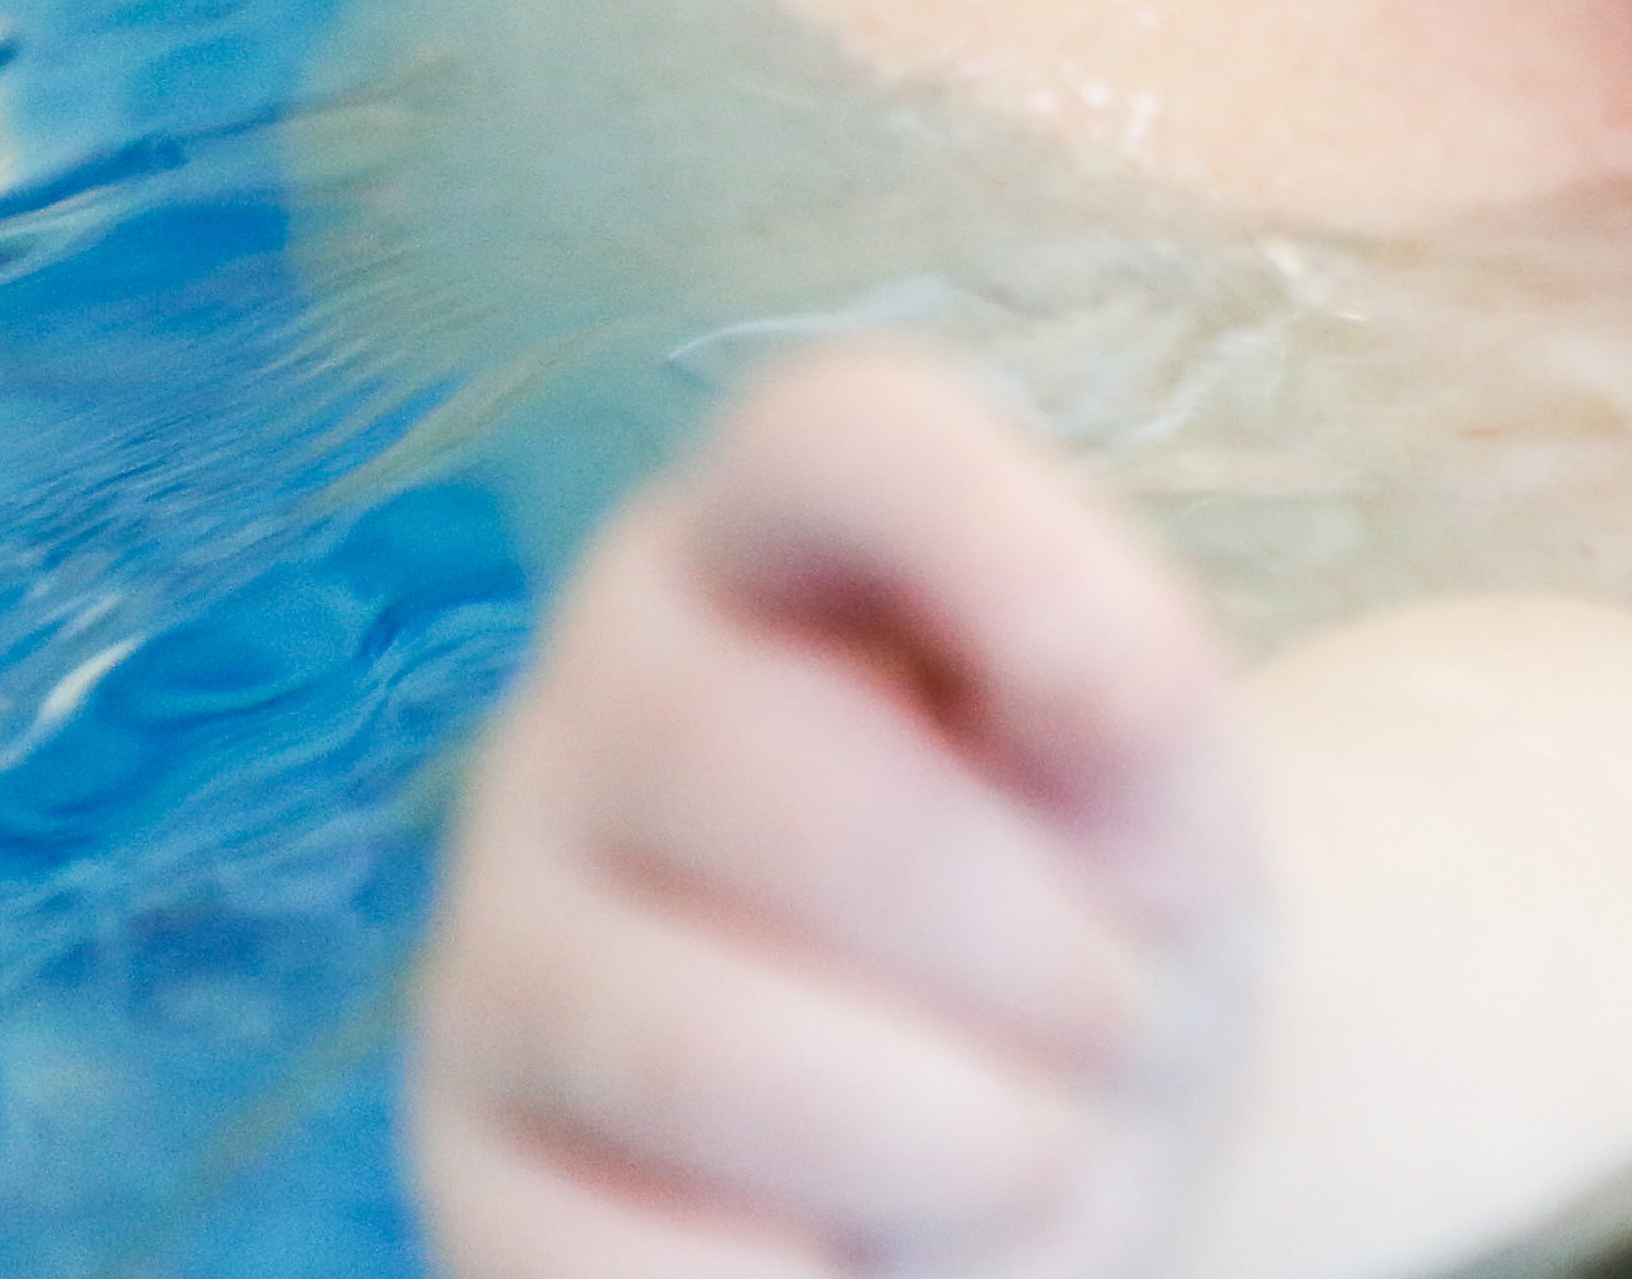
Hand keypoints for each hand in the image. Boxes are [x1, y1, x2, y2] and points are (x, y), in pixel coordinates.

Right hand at [408, 346, 1262, 1278]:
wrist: (1059, 1132)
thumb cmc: (1100, 903)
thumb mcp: (1162, 789)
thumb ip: (1135, 697)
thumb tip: (1094, 690)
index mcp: (777, 547)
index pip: (833, 436)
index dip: (993, 533)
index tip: (1137, 700)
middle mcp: (595, 706)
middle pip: (739, 753)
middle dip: (1002, 927)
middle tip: (1114, 1008)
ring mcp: (500, 941)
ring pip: (678, 1035)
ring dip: (940, 1127)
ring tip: (1035, 1143)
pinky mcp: (469, 1174)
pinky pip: (618, 1257)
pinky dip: (813, 1275)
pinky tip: (874, 1240)